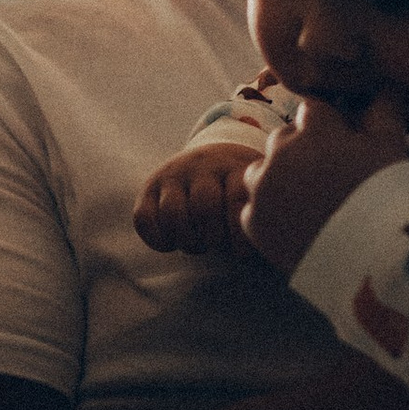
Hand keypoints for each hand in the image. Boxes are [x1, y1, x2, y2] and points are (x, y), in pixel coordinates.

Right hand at [134, 142, 257, 254]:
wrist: (210, 156)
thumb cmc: (239, 188)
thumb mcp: (254, 189)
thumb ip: (258, 210)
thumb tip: (264, 244)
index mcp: (233, 167)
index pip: (235, 199)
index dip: (237, 233)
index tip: (240, 253)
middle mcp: (202, 166)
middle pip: (204, 209)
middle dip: (211, 239)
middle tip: (214, 245)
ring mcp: (173, 175)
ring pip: (173, 214)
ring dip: (186, 241)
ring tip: (196, 245)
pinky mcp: (150, 187)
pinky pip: (144, 218)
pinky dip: (158, 240)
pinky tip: (171, 244)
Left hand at [239, 94, 408, 275]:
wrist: (368, 257)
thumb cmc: (385, 195)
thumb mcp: (392, 144)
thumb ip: (384, 108)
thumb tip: (385, 84)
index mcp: (312, 129)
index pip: (313, 110)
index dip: (329, 125)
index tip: (342, 142)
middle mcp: (279, 153)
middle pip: (284, 139)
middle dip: (302, 150)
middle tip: (328, 176)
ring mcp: (262, 189)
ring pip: (261, 171)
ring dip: (278, 179)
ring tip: (307, 199)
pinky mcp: (253, 223)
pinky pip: (255, 209)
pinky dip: (271, 213)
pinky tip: (295, 224)